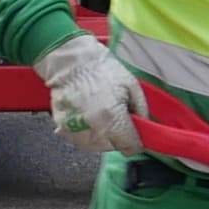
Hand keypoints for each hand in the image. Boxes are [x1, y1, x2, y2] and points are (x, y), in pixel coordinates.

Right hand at [43, 34, 146, 158]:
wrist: (71, 61)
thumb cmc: (102, 69)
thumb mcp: (132, 85)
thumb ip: (141, 109)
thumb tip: (145, 126)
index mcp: (114, 118)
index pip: (130, 146)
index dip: (135, 140)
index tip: (135, 134)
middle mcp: (95, 129)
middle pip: (114, 147)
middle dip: (118, 135)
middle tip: (115, 115)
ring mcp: (77, 131)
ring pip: (96, 147)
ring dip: (101, 136)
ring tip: (99, 115)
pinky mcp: (63, 129)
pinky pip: (80, 141)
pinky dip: (85, 134)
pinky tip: (87, 117)